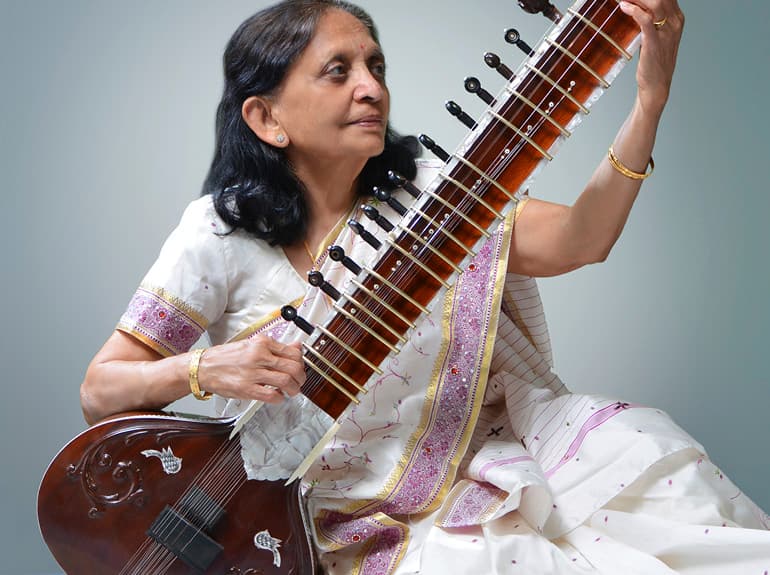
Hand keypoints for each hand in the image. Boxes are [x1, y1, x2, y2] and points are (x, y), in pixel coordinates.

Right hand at [197, 335, 304, 402]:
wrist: (202, 367)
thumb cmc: (225, 357)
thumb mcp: (251, 345)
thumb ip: (275, 347)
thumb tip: (296, 347)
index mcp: (261, 343)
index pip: (292, 352)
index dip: (301, 362)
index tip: (299, 367)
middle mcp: (258, 356)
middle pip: (293, 366)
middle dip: (301, 377)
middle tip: (299, 381)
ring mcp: (253, 373)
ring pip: (286, 381)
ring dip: (294, 389)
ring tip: (291, 391)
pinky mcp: (246, 388)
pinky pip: (271, 395)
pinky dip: (279, 398)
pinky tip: (277, 397)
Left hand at [618, 0, 684, 117]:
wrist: (656, 85)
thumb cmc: (653, 61)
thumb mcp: (657, 36)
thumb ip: (651, 21)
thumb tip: (635, 7)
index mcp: (677, 18)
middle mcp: (675, 22)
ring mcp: (666, 32)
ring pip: (655, 2)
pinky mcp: (654, 42)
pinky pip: (645, 19)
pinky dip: (633, 10)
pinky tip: (624, 7)